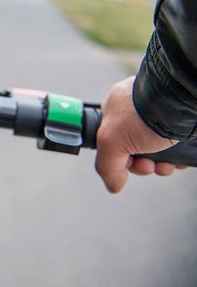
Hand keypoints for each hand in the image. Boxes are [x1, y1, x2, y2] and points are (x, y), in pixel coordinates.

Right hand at [95, 76, 184, 192]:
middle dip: (143, 164)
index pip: (110, 141)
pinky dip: (177, 156)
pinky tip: (178, 160)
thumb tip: (113, 184)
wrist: (180, 103)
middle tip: (149, 165)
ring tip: (166, 165)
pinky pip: (175, 145)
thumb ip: (106, 166)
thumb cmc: (145, 113)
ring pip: (157, 149)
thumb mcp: (110, 142)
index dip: (118, 159)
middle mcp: (136, 110)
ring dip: (161, 165)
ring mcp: (159, 115)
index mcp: (114, 108)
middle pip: (134, 148)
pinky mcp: (180, 122)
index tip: (128, 165)